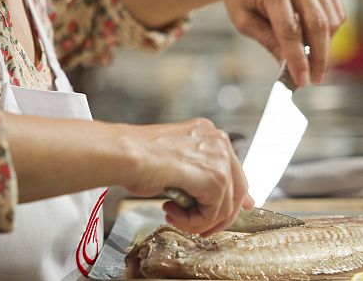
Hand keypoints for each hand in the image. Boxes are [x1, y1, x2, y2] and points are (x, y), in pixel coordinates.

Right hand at [122, 118, 252, 235]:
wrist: (125, 155)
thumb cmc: (137, 157)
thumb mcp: (175, 162)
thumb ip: (198, 175)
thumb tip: (216, 199)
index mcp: (209, 134)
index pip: (234, 169)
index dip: (234, 196)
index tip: (233, 211)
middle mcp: (219, 141)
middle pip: (237, 189)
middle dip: (220, 216)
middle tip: (200, 228)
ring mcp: (219, 158)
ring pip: (225, 206)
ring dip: (198, 220)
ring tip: (174, 216)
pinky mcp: (214, 177)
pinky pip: (212, 213)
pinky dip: (192, 221)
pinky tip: (171, 211)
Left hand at [211, 0, 345, 85]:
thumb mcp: (243, 20)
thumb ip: (267, 41)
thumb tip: (288, 65)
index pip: (290, 31)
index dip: (297, 59)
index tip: (302, 80)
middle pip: (317, 25)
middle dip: (319, 58)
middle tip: (315, 78)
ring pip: (332, 21)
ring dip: (325, 45)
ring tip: (311, 57)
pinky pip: (337, 11)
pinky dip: (330, 30)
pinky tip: (315, 37)